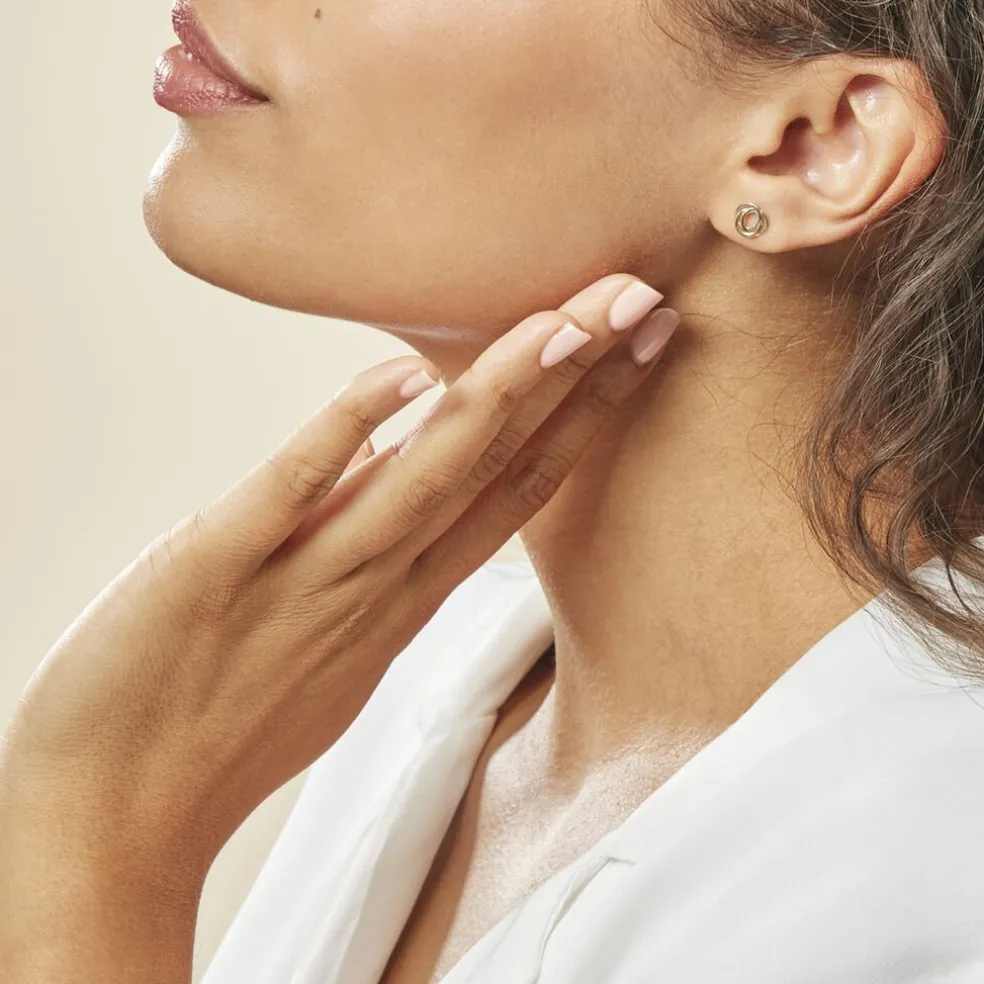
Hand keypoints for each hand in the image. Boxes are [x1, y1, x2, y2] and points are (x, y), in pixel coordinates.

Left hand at [0, 275, 677, 874]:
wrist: (119, 819)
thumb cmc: (226, 729)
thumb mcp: (334, 646)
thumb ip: (375, 559)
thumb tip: (396, 471)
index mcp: (402, 596)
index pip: (514, 490)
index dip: (582, 416)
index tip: (632, 348)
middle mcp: (374, 583)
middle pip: (493, 468)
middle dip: (573, 380)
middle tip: (638, 300)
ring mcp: (302, 577)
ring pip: (422, 478)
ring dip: (495, 397)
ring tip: (563, 324)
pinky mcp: (214, 566)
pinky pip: (292, 490)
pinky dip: (349, 432)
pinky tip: (403, 378)